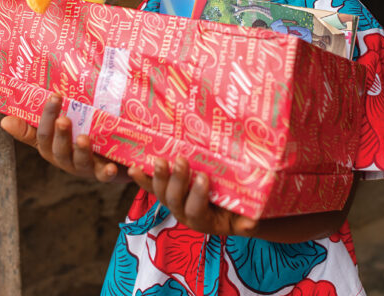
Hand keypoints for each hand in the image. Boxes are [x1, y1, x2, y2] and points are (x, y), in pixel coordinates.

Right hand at [0, 94, 124, 182]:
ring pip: (80, 162)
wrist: (114, 161)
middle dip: (61, 135)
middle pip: (59, 149)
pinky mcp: (105, 174)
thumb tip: (4, 120)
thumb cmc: (79, 140)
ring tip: (83, 138)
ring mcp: (85, 168)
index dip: (47, 116)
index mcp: (52, 148)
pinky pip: (105, 176)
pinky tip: (112, 167)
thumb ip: (35, 127)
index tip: (54, 96)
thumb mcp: (58, 132)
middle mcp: (65, 159)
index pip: (44, 133)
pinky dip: (108, 173)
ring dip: (81, 151)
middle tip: (64, 119)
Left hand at [129, 157, 257, 236]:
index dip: (197, 196)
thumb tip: (250, 223)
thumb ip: (247, 222)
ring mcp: (174, 203)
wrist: (230, 212)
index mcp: (203, 221)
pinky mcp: (167, 192)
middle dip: (177, 180)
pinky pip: (151, 187)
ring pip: (161, 193)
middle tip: (181, 160)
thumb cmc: (241, 213)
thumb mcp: (247, 219)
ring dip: (158, 177)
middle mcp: (184, 214)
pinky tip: (133, 168)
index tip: (203, 177)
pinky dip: (142, 178)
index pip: (196, 210)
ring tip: (160, 160)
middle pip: (175, 200)